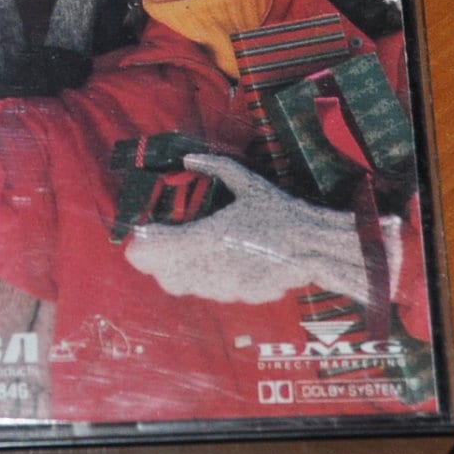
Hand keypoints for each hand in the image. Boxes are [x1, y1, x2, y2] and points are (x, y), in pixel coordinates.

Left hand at [121, 155, 399, 306]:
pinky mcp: (238, 296)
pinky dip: (208, 280)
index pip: (151, 253)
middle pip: (163, 277)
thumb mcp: (248, 183)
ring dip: (182, 272)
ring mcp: (223, 286)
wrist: (313, 247)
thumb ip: (215, 167)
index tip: (142, 236)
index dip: (140, 247)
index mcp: (205, 238)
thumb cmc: (280, 213)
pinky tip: (222, 263)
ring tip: (195, 252)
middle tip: (166, 245)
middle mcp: (208, 267)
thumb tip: (190, 157)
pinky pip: (210, 291)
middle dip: (161, 262)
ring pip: (185, 287)